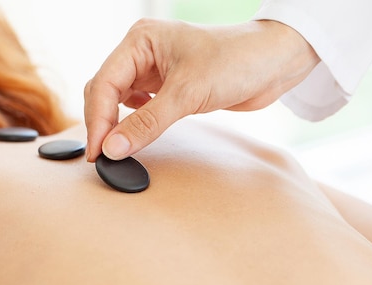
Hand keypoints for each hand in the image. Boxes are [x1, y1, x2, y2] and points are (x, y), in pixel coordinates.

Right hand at [84, 18, 318, 160]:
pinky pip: (138, 106)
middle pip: (104, 90)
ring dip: (114, 124)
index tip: (99, 153)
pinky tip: (135, 133)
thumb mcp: (188, 93)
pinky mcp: (168, 86)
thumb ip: (147, 123)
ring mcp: (154, 69)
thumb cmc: (236, 62)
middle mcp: (141, 52)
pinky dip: (132, 122)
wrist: (273, 63)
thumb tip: (113, 149)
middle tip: (103, 157)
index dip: (97, 120)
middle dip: (101, 123)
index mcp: (140, 40)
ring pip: (118, 99)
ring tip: (115, 149)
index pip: (104, 83)